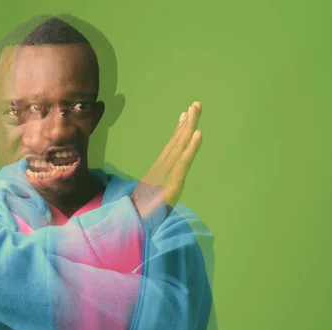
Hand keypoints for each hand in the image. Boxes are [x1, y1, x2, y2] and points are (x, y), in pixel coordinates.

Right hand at [131, 101, 202, 218]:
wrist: (133, 224)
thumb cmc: (142, 213)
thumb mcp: (153, 197)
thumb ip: (158, 188)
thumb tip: (158, 184)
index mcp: (159, 170)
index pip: (171, 146)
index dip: (179, 129)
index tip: (185, 113)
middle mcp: (162, 167)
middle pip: (177, 140)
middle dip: (187, 121)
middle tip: (196, 104)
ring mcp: (167, 173)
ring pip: (180, 146)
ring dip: (189, 126)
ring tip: (196, 109)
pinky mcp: (172, 182)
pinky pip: (183, 162)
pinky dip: (191, 147)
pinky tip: (198, 133)